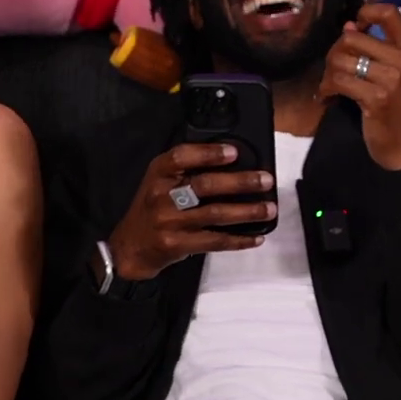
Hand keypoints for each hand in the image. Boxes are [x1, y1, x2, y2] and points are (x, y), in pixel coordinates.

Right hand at [106, 142, 276, 280]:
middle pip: (205, 185)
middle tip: (265, 180)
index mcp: (159, 174)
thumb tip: (230, 159)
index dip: (209, 153)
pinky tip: (256, 237)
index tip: (234, 152)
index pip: (181, 156)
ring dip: (247, 211)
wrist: (131, 247)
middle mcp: (162, 195)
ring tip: (269, 208)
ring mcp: (169, 221)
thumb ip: (185, 169)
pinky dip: (238, 240)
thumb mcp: (159, 181)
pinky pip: (214, 241)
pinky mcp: (177, 244)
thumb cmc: (152, 209)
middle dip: (240, 182)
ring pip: (215, 214)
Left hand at [319, 3, 400, 170]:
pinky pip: (338, 81)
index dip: (367, 12)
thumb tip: (349, 25)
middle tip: (333, 71)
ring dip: (327, 73)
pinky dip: (325, 89)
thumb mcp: (395, 74)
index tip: (355, 28)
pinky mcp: (376, 98)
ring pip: (341, 59)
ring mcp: (391, 79)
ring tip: (330, 86)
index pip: (390, 12)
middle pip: (352, 37)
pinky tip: (327, 97)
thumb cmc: (397, 108)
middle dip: (334, 53)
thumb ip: (376, 49)